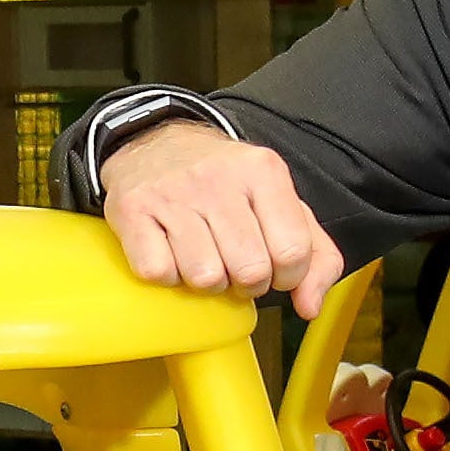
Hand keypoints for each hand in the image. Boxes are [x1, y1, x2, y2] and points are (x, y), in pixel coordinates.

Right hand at [95, 120, 345, 313]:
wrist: (153, 143)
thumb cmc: (226, 185)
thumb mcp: (280, 205)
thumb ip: (316, 256)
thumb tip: (309, 307)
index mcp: (264, 171)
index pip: (293, 251)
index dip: (287, 276)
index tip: (273, 267)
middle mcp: (218, 177)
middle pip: (250, 271)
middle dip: (247, 284)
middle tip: (236, 265)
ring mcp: (172, 193)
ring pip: (204, 278)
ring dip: (206, 282)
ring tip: (204, 257)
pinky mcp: (132, 210)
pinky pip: (158, 273)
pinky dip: (166, 275)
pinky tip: (170, 252)